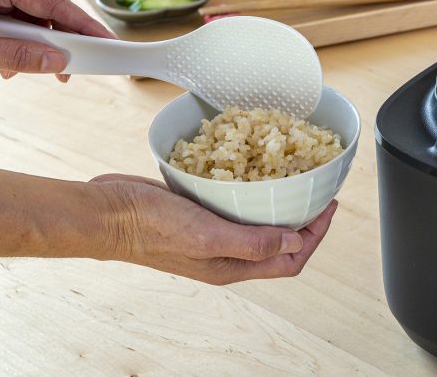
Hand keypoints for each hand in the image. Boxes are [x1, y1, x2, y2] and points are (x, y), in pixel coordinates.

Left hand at [0, 0, 113, 80]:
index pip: (52, 1)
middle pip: (42, 11)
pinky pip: (4, 31)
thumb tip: (57, 61)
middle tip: (59, 72)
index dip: (81, 24)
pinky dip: (0, 52)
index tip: (104, 42)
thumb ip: (17, 56)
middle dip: (48, 43)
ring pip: (24, 25)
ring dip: (18, 53)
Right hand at [91, 174, 336, 284]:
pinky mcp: (198, 212)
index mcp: (232, 266)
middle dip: (303, 219)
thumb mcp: (208, 236)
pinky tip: (253, 168)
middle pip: (279, 243)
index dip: (316, 236)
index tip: (329, 205)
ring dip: (278, 203)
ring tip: (293, 176)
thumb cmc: (152, 227)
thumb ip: (253, 243)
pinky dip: (250, 190)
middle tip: (316, 189)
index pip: (290, 260)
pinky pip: (235, 204)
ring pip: (258, 222)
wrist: (107, 212)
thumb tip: (297, 242)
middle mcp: (226, 253)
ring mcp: (211, 233)